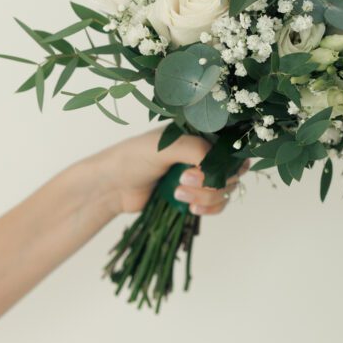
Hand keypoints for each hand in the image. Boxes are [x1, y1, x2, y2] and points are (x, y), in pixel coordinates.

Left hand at [88, 129, 248, 217]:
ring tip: (178, 194)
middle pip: (232, 170)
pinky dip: (210, 209)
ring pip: (225, 190)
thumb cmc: (133, 158)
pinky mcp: (194, 197)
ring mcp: (199, 175)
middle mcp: (202, 153)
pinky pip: (217, 205)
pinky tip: (191, 209)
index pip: (230, 145)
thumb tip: (218, 165)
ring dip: (207, 197)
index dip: (224, 161)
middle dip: (212, 181)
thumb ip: (196, 150)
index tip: (202, 168)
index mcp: (198, 134)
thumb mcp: (166, 146)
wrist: (111, 187)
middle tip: (183, 180)